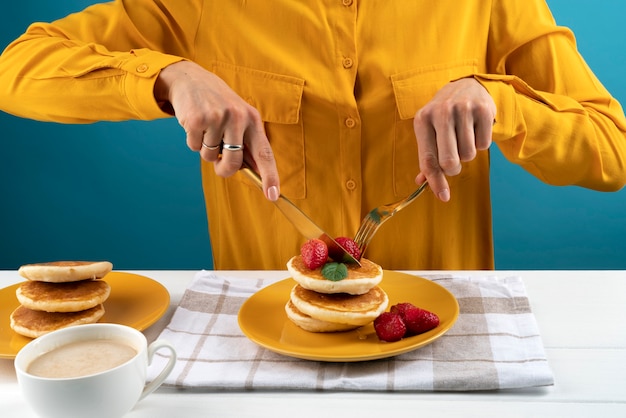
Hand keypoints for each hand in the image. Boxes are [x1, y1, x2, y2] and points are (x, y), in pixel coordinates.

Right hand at [154, 61, 279, 200]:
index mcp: (252, 119)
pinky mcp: (197, 119)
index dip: (270, 176)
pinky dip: (193, 141)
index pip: (264, 153)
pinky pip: (194, 147)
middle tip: (218, 163)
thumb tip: (251, 171)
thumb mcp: (238, 117)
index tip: (273, 196)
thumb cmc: (218, 104)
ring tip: (206, 129)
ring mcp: (217, 117)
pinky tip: (195, 125)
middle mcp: (238, 117)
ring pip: (210, 157)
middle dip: (224, 169)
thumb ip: (246, 142)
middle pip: (234, 162)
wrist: (191, 79)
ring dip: (205, 150)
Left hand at [413, 77, 495, 201]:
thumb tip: (422, 183)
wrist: (466, 86)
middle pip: (449, 161)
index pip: (428, 159)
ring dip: (467, 154)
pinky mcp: (483, 109)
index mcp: (422, 120)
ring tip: (464, 138)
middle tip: (454, 161)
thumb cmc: (443, 116)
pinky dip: (480, 143)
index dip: (436, 181)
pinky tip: (475, 129)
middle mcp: (441, 112)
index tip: (443, 197)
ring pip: (468, 155)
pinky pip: (484, 144)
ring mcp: (463, 109)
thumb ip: (426, 157)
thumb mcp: (429, 130)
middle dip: (453, 169)